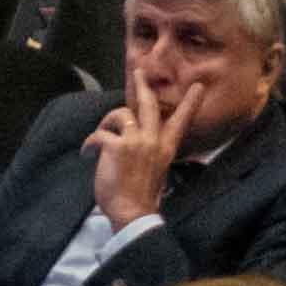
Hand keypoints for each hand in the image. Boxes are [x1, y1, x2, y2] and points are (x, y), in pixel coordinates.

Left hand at [85, 80, 183, 226]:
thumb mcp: (156, 171)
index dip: (190, 103)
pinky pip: (99, 135)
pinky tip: (87, 154)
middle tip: (140, 72)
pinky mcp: (116, 147)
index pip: (180, 121)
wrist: (132, 213)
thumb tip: (134, 138)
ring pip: (120, 114)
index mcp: (165, 148)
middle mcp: (153, 141)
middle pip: (149, 105)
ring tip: (100, 134)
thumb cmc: (141, 196)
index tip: (198, 86)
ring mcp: (135, 142)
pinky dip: (90, 143)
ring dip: (107, 122)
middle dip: (143, 85)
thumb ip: (149, 151)